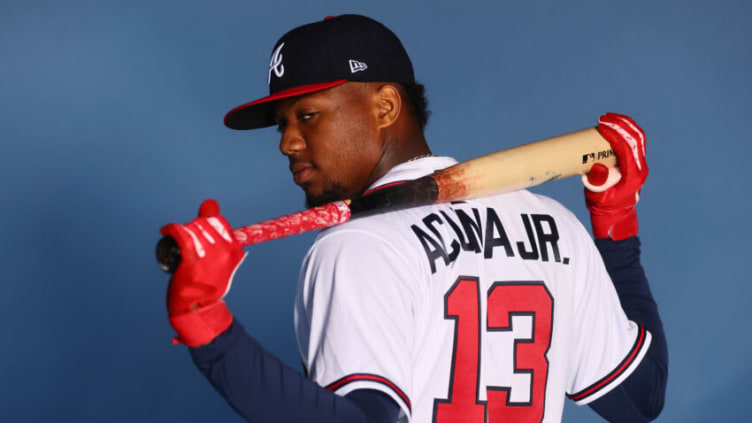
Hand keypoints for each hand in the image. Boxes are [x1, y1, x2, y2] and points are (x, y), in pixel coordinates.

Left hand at [160, 199, 245, 345]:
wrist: (198, 309)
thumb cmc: (206, 283)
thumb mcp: (219, 258)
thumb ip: (216, 232)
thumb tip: (209, 203)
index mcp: (235, 250)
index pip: (219, 221)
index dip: (205, 222)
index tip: (197, 232)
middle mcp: (226, 252)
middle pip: (204, 223)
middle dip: (192, 227)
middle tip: (185, 240)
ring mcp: (210, 256)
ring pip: (192, 228)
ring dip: (182, 231)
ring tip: (177, 239)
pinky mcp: (193, 260)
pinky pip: (181, 234)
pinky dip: (171, 229)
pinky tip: (166, 231)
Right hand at [583, 113, 647, 239]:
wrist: (615, 216)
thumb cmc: (604, 207)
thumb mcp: (597, 197)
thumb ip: (597, 183)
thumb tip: (598, 167)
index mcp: (633, 175)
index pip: (626, 148)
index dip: (614, 134)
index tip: (601, 126)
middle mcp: (640, 168)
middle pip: (635, 138)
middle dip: (620, 125)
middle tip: (603, 118)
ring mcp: (640, 165)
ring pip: (638, 137)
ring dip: (624, 124)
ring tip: (608, 117)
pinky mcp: (636, 163)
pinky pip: (635, 141)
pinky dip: (626, 130)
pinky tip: (615, 125)